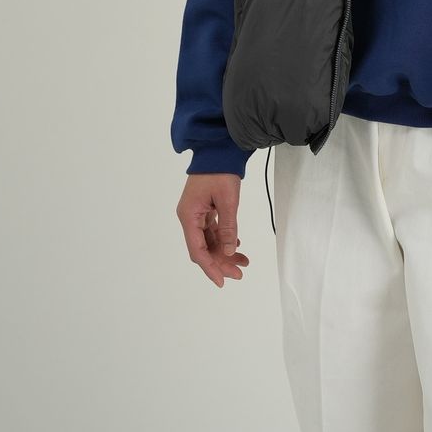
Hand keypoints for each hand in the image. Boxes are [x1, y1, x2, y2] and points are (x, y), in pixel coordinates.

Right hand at [176, 173, 250, 287]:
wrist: (218, 149)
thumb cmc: (220, 171)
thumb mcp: (227, 200)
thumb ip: (228, 227)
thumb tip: (229, 251)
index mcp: (189, 216)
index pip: (197, 250)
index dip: (210, 267)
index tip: (222, 281)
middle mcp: (189, 217)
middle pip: (203, 248)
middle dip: (220, 262)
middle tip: (239, 273)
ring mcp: (196, 213)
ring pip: (209, 240)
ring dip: (224, 251)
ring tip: (243, 262)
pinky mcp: (204, 209)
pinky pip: (212, 230)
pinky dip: (224, 239)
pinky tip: (236, 245)